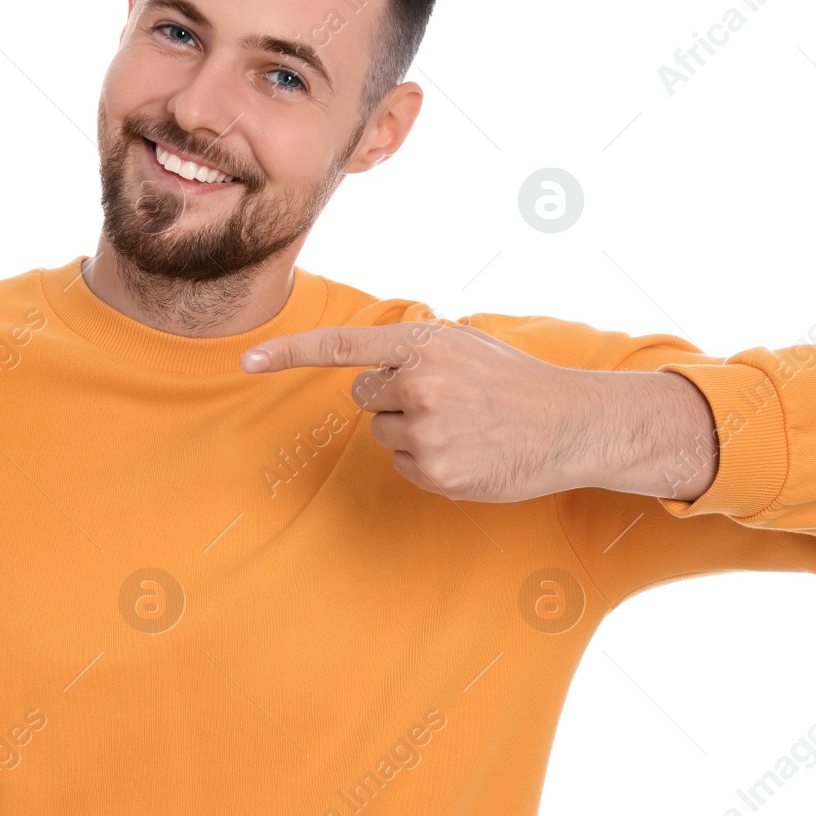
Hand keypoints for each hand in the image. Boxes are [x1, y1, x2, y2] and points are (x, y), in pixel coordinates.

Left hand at [241, 319, 632, 502]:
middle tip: (445, 400)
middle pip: (362, 397)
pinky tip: (466, 452)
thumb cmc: (515, 381)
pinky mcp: (437, 472)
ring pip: (382, 434)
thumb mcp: (464, 344)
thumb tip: (365, 370)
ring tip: (463, 426)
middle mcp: (418, 384)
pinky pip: (403, 466)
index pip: (341, 347)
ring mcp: (426, 431)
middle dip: (391, 399)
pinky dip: (427, 463)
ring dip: (411, 432)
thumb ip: (413, 350)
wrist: (570, 423)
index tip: (245, 361)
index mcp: (422, 344)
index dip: (288, 353)